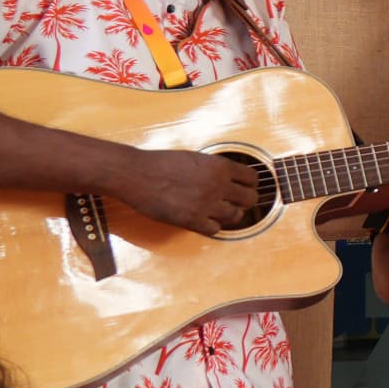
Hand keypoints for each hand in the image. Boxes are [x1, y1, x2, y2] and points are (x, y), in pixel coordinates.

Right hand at [108, 149, 260, 236]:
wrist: (135, 174)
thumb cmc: (160, 163)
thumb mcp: (195, 158)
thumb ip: (215, 168)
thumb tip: (229, 177)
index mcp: (220, 166)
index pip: (252, 178)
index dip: (250, 184)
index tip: (246, 188)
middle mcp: (218, 184)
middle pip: (250, 199)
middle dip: (245, 201)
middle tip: (237, 203)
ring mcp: (206, 203)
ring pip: (235, 216)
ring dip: (230, 215)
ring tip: (221, 213)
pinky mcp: (192, 220)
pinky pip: (215, 229)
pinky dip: (212, 227)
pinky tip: (205, 221)